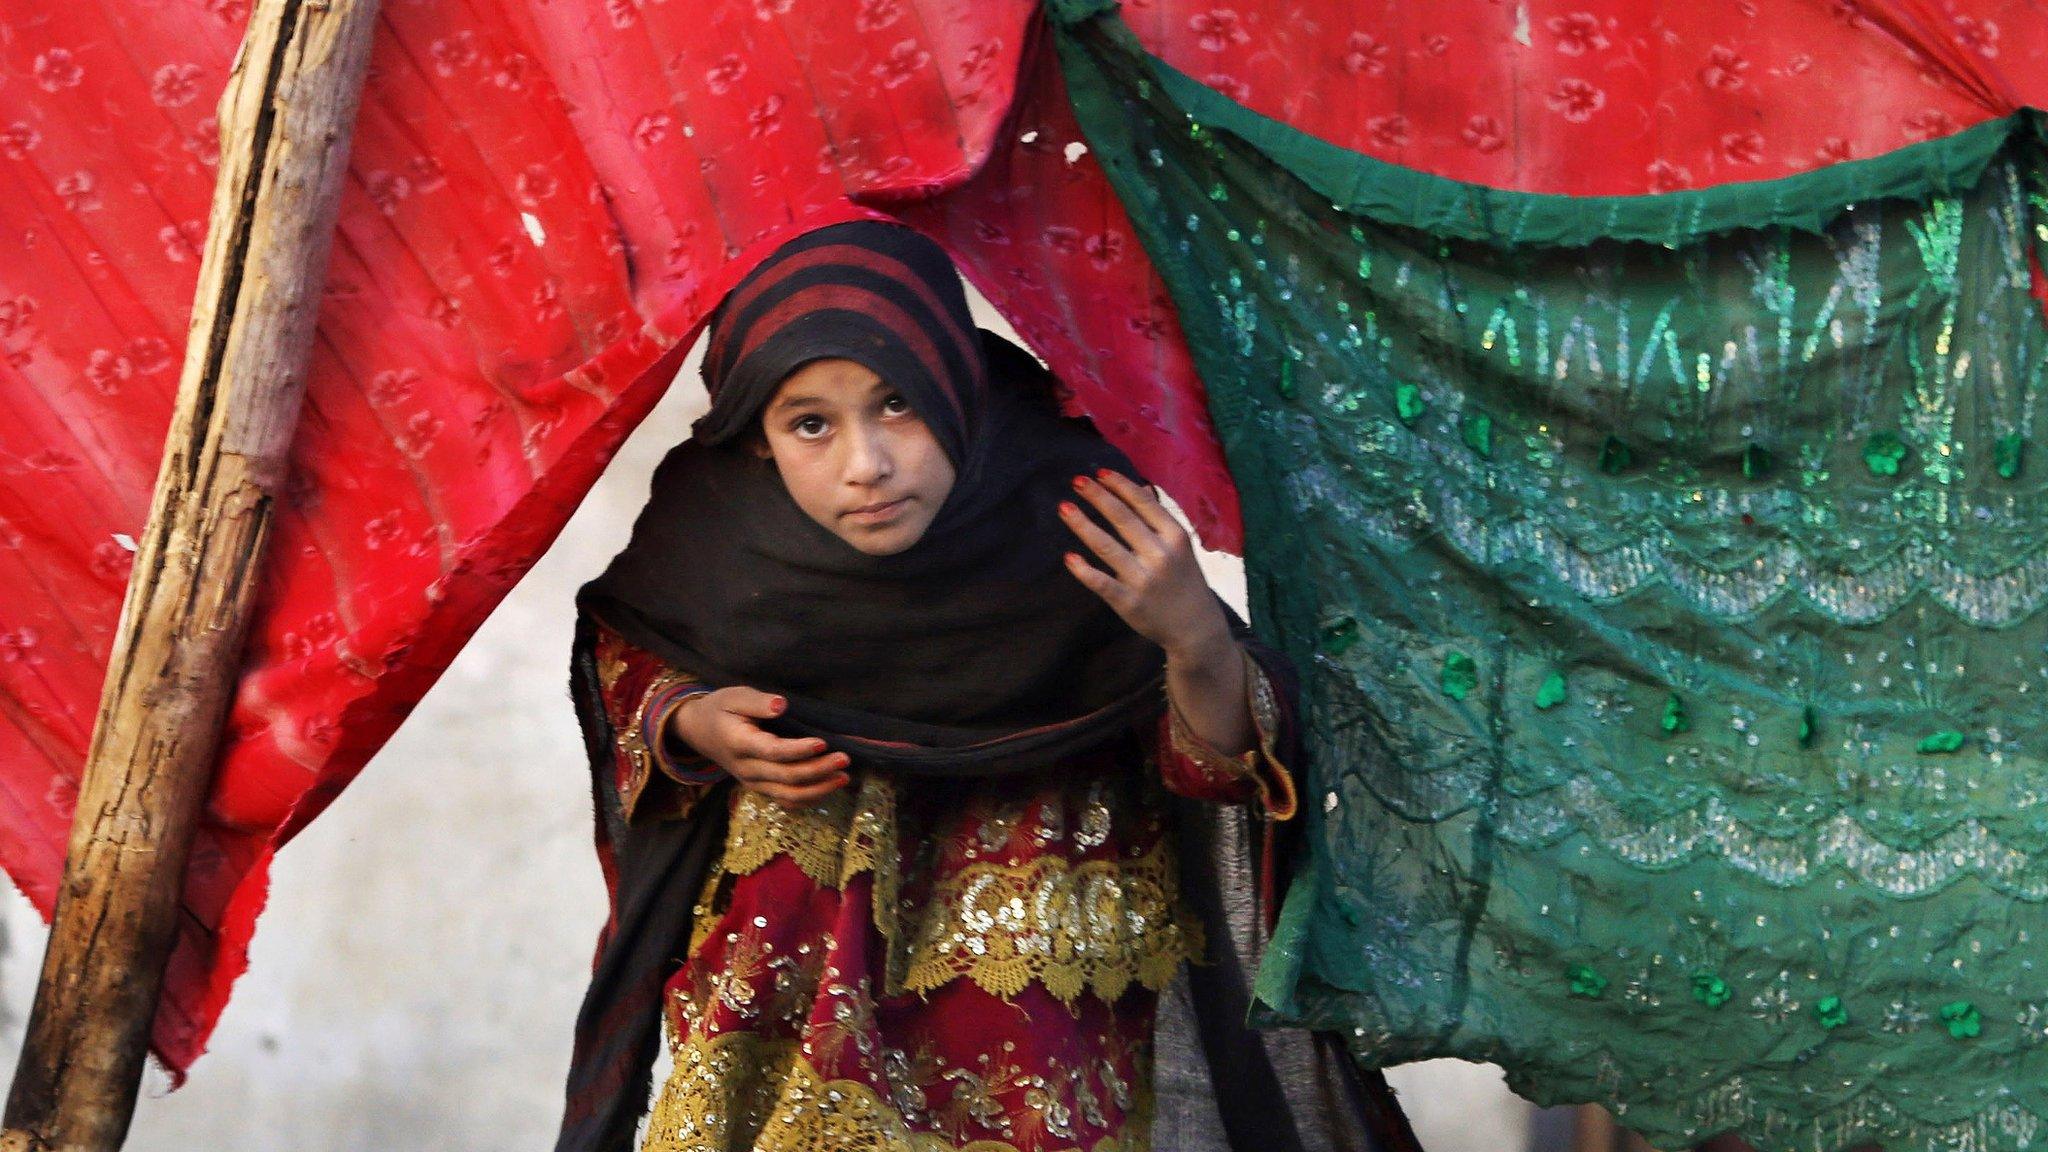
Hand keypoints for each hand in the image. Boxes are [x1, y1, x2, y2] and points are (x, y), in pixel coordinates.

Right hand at [668, 686, 850, 808]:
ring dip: (818, 789)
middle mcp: (746, 769)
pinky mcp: (760, 787)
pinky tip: (828, 788)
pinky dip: (808, 799)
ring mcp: (753, 782)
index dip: (799, 750)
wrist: (699, 731)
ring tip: (843, 777)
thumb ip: (757, 702)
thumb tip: (781, 705)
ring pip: (788, 795)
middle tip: (844, 759)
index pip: (773, 752)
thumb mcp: (734, 696)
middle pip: (786, 776)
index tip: (823, 743)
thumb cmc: (721, 709)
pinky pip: (785, 801)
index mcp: (740, 744)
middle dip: (818, 770)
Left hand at [1059, 469, 1231, 662]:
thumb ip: (1159, 516)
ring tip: (1064, 507)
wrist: (1195, 627)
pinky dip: (1084, 570)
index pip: (1143, 503)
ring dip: (1083, 524)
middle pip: (1123, 519)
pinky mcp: (1128, 602)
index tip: (1099, 472)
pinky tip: (1068, 557)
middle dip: (1098, 497)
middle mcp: (1160, 554)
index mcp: (1175, 536)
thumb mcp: (1180, 545)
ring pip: (1107, 546)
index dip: (1120, 485)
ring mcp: (1143, 579)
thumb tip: (1141, 485)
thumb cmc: (1184, 580)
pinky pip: (1101, 583)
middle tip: (1076, 481)